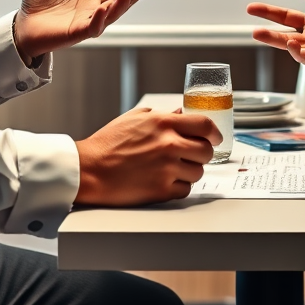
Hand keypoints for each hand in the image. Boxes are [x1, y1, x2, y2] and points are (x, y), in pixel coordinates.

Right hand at [74, 107, 221, 204]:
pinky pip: (185, 190)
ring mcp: (166, 169)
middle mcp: (169, 144)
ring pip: (198, 172)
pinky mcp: (161, 190)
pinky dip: (179, 186)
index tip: (215, 137)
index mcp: (163, 123)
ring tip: (174, 168)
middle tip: (193, 154)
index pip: (204, 124)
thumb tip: (181, 114)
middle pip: (206, 150)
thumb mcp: (135, 118)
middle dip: (202, 152)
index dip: (214, 132)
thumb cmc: (108, 143)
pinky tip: (165, 180)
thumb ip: (163, 115)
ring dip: (190, 170)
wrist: (90, 170)